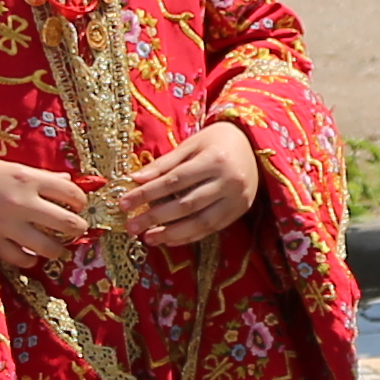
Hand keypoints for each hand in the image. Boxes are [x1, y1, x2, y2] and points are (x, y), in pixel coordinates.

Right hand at [0, 152, 96, 274]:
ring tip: (56, 246)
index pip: (71, 192)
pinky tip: (30, 254)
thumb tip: (68, 180)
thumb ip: (41, 177)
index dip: (81, 200)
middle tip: (76, 229)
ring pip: (49, 247)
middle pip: (68, 223)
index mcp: (27, 178)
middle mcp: (22, 202)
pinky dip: (30, 259)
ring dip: (57, 248)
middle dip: (78, 228)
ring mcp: (8, 225)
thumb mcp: (11, 167)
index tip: (78, 204)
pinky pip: (22, 259)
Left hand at [124, 119, 260, 245]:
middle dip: (155, 217)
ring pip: (200, 222)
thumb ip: (165, 163)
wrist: (254, 144)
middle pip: (186, 204)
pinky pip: (212, 229)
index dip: (147, 194)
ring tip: (148, 238)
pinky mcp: (240, 211)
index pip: (174, 181)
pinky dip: (189, 236)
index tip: (124, 203)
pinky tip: (169, 239)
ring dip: (171, 233)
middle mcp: (228, 181)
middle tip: (131, 226)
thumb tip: (135, 179)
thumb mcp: (191, 144)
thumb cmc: (218, 140)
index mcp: (214, 159)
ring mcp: (237, 199)